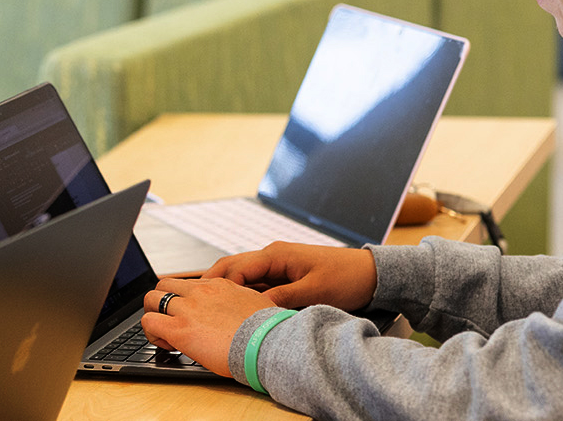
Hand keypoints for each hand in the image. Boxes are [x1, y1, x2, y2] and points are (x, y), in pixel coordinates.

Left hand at [138, 278, 276, 376]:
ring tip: (164, 333)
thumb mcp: (258, 304)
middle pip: (163, 284)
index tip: (190, 315)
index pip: (189, 284)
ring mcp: (187, 309)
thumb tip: (245, 311)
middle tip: (170, 321)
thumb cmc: (269, 330)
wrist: (268, 343)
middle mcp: (200, 292)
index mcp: (219, 285)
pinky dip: (152, 334)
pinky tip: (168, 345)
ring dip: (153, 315)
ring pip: (151, 300)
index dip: (184, 300)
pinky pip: (149, 323)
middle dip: (161, 302)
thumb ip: (244, 303)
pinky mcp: (179, 330)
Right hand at [204, 242, 376, 311]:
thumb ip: (283, 298)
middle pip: (231, 268)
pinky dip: (241, 292)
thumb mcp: (314, 292)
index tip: (204, 302)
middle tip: (190, 300)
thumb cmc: (347, 278)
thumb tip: (255, 309)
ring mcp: (277, 264)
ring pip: (241, 275)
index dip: (217, 285)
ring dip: (225, 288)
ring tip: (206, 306)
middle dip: (210, 283)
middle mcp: (273, 256)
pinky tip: (234, 307)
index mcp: (276, 255)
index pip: (236, 268)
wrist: (371, 274)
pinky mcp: (284, 274)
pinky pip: (255, 282)